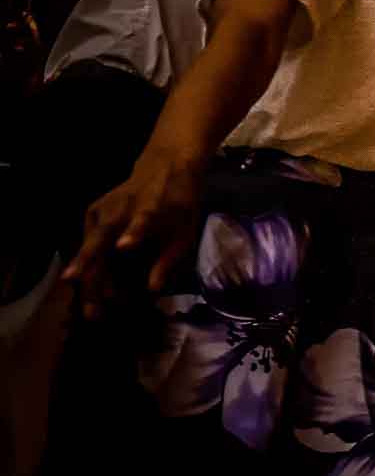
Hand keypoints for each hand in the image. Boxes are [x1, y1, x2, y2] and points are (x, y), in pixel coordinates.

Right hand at [62, 150, 207, 317]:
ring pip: (89, 248)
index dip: (133, 233)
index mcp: (151, 207)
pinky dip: (91, 268)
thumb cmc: (179, 202)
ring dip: (90, 280)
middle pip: (100, 240)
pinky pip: (88, 244)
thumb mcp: (185, 230)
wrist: (165, 165)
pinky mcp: (92, 213)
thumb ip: (169, 259)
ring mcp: (103, 209)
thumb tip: (151, 289)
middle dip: (89, 270)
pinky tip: (99, 290)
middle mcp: (122, 207)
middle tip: (91, 307)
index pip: (142, 219)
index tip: (124, 247)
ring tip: (94, 310)